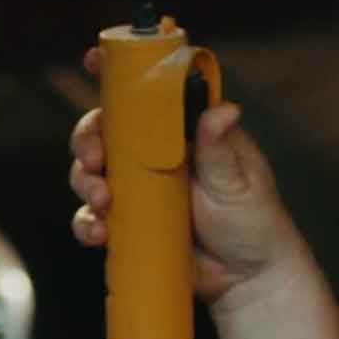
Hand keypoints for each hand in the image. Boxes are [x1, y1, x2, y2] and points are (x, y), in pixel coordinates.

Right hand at [67, 46, 305, 312]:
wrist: (248, 279)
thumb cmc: (254, 221)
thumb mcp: (240, 181)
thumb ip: (221, 147)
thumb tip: (222, 111)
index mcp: (184, 131)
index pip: (149, 93)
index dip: (117, 73)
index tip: (94, 59)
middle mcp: (155, 154)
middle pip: (105, 130)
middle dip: (88, 139)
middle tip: (94, 158)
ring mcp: (139, 190)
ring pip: (91, 172)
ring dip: (85, 182)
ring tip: (103, 202)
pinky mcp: (129, 224)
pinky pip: (93, 218)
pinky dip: (88, 224)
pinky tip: (99, 234)